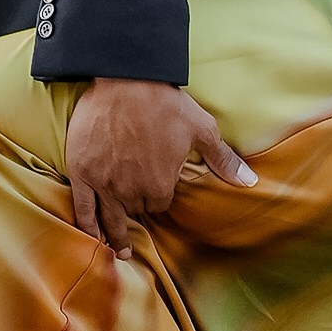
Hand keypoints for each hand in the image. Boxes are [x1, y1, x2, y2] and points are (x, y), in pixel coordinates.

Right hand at [67, 77, 257, 254]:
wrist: (125, 80)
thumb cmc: (165, 103)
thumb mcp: (201, 129)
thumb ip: (222, 159)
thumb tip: (249, 182)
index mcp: (160, 186)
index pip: (159, 204)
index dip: (158, 195)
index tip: (155, 187)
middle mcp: (131, 191)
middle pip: (135, 210)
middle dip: (137, 206)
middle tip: (135, 206)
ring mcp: (104, 183)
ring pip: (110, 218)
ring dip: (115, 235)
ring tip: (118, 250)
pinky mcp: (82, 173)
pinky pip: (83, 208)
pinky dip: (86, 225)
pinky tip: (91, 238)